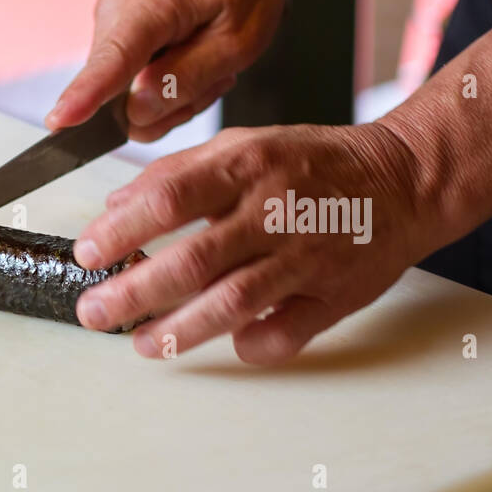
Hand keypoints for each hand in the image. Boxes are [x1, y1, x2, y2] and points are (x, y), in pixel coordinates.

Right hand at [45, 0, 304, 140]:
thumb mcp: (238, 42)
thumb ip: (187, 80)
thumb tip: (137, 112)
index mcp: (154, 3)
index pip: (113, 60)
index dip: (85, 95)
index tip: (59, 121)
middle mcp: (118, 11)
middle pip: (120, 97)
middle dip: (167, 106)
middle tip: (211, 80)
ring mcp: (109, 22)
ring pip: (125, 98)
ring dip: (169, 96)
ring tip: (205, 66)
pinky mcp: (111, 33)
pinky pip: (127, 85)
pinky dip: (162, 84)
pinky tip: (187, 61)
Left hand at [74, 122, 437, 363]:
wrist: (404, 181)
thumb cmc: (311, 165)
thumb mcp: (244, 145)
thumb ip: (176, 174)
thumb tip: (115, 206)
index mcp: (247, 166)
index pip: (171, 198)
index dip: (122, 229)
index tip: (87, 253)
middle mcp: (274, 212)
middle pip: (193, 261)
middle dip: (134, 293)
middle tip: (95, 312)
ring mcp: (307, 256)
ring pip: (234, 303)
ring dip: (180, 331)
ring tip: (142, 344)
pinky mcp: (335, 295)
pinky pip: (286, 333)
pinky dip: (252, 345)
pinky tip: (228, 345)